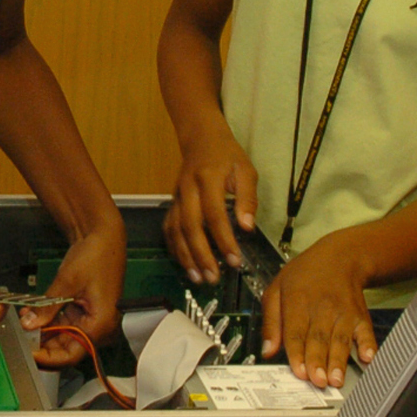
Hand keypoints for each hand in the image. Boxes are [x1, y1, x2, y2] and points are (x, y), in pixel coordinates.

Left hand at [22, 217, 126, 366]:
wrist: (104, 237)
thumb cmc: (93, 257)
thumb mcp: (66, 282)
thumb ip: (48, 307)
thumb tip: (28, 326)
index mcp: (99, 324)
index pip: (71, 354)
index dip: (48, 357)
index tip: (28, 354)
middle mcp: (98, 327)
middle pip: (67, 348)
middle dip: (43, 345)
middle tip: (19, 340)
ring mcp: (91, 320)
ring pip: (63, 337)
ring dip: (43, 333)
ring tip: (22, 323)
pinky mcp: (83, 311)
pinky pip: (64, 323)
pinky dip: (49, 321)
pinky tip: (31, 315)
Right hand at [164, 128, 258, 285]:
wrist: (200, 139)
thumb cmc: (227, 156)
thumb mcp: (246, 171)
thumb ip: (247, 198)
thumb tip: (247, 227)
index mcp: (208, 179)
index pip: (214, 214)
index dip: (223, 239)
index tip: (234, 261)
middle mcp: (188, 190)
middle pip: (190, 226)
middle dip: (201, 255)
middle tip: (213, 277)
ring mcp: (176, 197)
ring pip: (176, 230)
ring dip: (185, 256)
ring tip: (198, 278)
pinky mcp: (172, 203)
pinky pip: (169, 228)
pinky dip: (174, 247)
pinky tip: (184, 263)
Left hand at [260, 234, 375, 387]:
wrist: (340, 257)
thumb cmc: (305, 275)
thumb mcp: (276, 289)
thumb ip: (271, 322)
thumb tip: (266, 350)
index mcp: (297, 300)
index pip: (295, 331)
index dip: (297, 353)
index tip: (298, 371)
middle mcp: (321, 307)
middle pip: (319, 338)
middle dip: (318, 362)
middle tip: (317, 382)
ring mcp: (343, 312)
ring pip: (340, 339)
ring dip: (339, 361)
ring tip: (336, 380)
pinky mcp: (360, 316)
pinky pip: (365, 332)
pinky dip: (368, 345)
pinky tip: (367, 357)